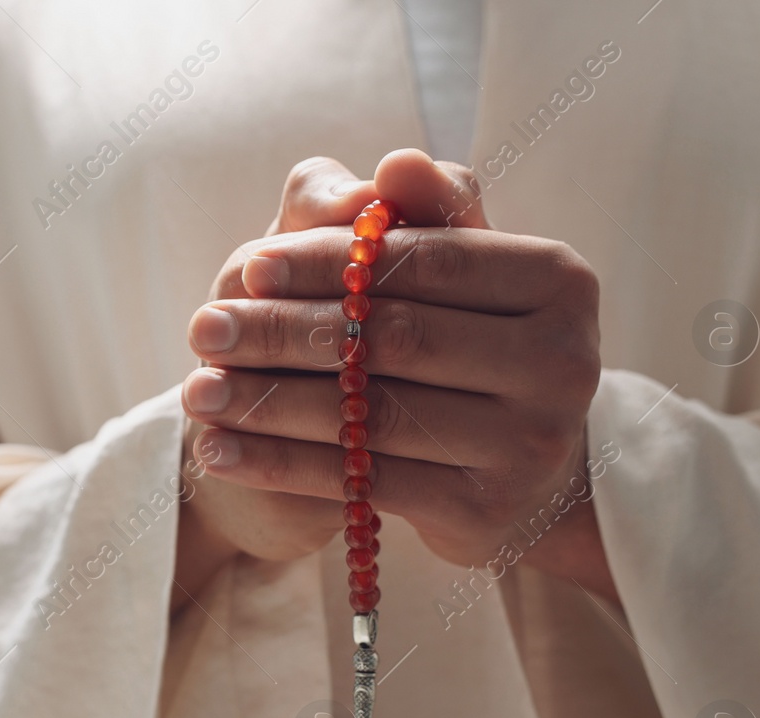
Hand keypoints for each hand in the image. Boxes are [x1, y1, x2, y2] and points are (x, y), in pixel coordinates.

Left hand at [175, 150, 615, 605]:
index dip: (332, 260)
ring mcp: (529, 444)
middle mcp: (562, 363)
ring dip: (268, 403)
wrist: (523, 472)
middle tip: (202, 328)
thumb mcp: (461, 269)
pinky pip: (362, 482)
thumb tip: (394, 164)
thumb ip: (427, 212)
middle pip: (395, 339)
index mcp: (559, 282)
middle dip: (285, 332)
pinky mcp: (485, 512)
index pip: (427, 259)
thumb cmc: (475, 344)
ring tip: (196, 390)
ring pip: (372, 415)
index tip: (250, 265)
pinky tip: (218, 451)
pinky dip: (280, 465)